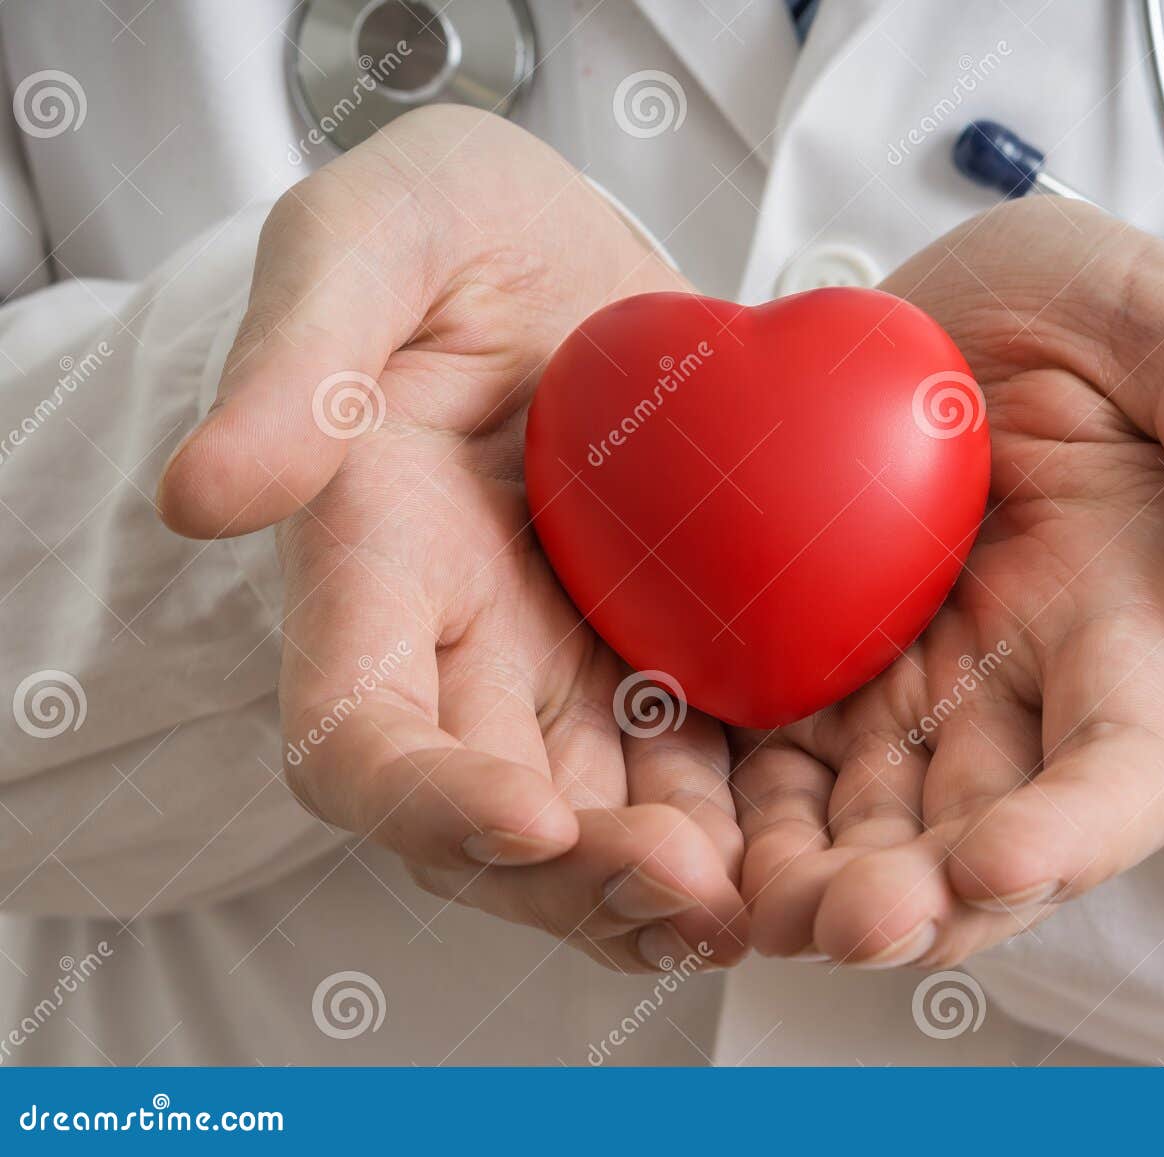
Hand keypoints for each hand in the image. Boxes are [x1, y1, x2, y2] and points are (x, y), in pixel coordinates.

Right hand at [159, 106, 745, 971]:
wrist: (575, 249)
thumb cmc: (454, 229)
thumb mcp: (371, 239)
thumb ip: (296, 358)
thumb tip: (203, 498)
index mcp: (375, 569)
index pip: (359, 736)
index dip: (425, 801)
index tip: (522, 819)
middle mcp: (467, 652)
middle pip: (496, 822)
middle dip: (583, 881)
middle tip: (692, 895)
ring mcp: (573, 668)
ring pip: (610, 822)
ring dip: (680, 887)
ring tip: (772, 907)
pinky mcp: (672, 657)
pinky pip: (708, 767)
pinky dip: (754, 822)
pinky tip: (823, 846)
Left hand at [732, 196, 1163, 967]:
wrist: (907, 297)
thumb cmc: (1057, 303)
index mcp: (1109, 625)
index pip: (1119, 769)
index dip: (1074, 832)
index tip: (1002, 859)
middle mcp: (1006, 691)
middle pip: (979, 838)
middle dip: (924, 896)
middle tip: (850, 919)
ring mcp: (895, 696)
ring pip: (864, 832)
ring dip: (817, 889)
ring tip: (755, 909)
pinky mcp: (797, 680)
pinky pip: (762, 775)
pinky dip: (728, 822)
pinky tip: (677, 840)